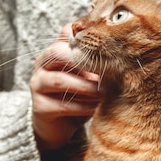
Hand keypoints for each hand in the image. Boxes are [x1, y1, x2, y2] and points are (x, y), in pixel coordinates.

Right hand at [30, 24, 100, 151]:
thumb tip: (122, 51)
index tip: (109, 49)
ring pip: (59, 80)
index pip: (66, 34)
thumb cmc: (79, 95)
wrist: (61, 125)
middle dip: (82, 61)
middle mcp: (43, 65)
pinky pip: (62, 105)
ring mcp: (38, 85)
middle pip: (56, 52)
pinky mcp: (40, 107)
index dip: (86, 40)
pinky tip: (96, 109)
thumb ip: (97, 61)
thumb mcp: (89, 75)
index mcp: (55, 52)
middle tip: (106, 70)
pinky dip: (82, 107)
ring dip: (85, 87)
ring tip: (104, 93)